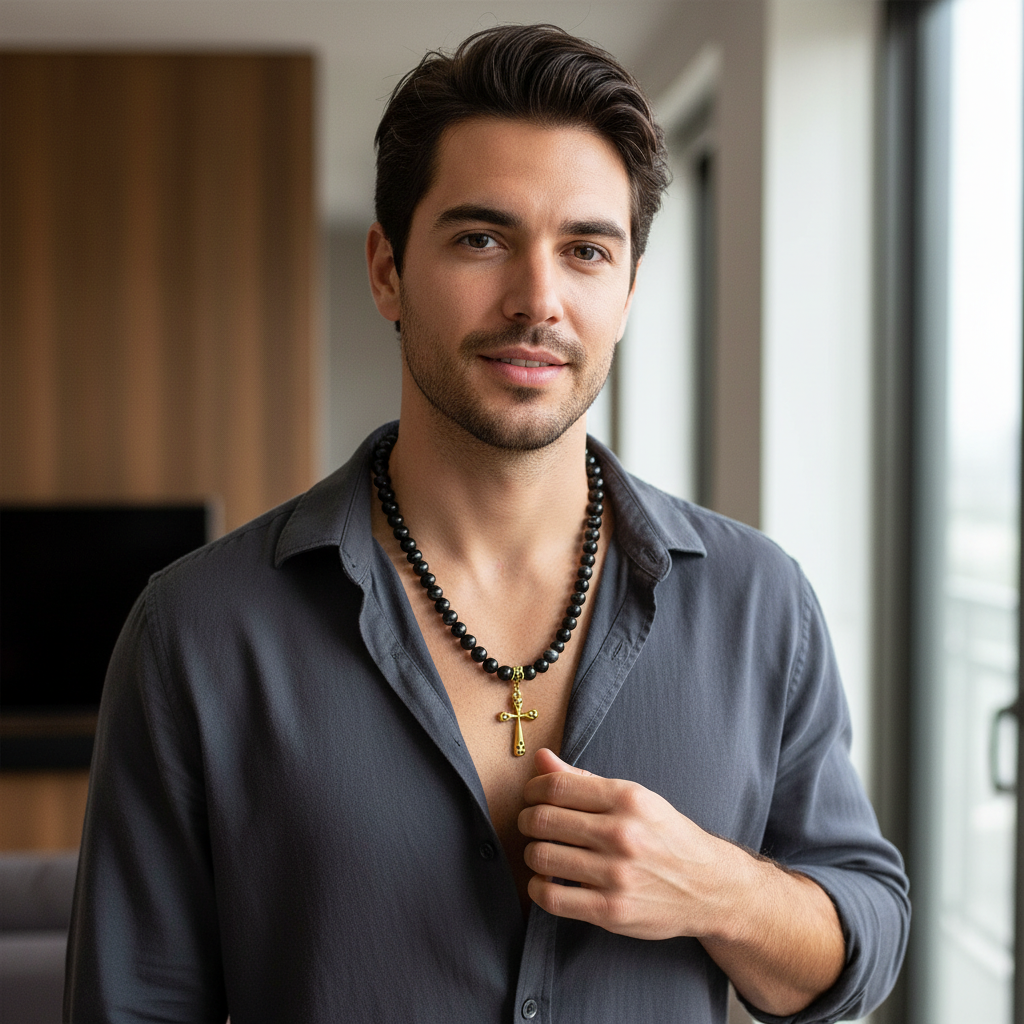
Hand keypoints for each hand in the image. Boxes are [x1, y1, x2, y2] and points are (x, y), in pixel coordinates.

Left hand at [518, 748, 738, 940]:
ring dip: (531, 854)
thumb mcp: (635, 798)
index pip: (556, 785)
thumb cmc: (666, 837)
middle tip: (531, 825)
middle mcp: (621, 834)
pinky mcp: (611, 911)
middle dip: (527, 820)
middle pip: (543, 820)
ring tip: (542, 852)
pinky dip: (538, 888)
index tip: (531, 796)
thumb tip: (541, 758)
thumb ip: (584, 780)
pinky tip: (546, 882)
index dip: (532, 789)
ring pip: (542, 857)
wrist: (710, 887)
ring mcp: (616, 874)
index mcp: (627, 798)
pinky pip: (551, 898)